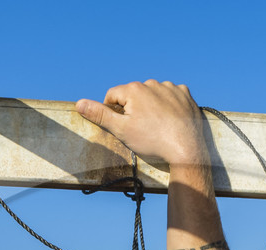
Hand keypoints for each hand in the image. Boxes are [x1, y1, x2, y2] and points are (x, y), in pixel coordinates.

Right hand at [75, 80, 210, 168]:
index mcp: (134, 89)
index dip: (113, 112)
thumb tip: (79, 103)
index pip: (113, 95)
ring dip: (152, 106)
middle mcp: (152, 83)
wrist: (186, 150)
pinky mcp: (186, 94)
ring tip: (157, 126)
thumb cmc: (152, 142)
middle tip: (141, 130)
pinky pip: (172, 96)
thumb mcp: (121, 130)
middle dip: (133, 109)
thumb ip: (100, 115)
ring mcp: (171, 87)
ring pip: (153, 94)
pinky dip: (170, 105)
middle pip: (134, 94)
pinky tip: (171, 120)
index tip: (122, 126)